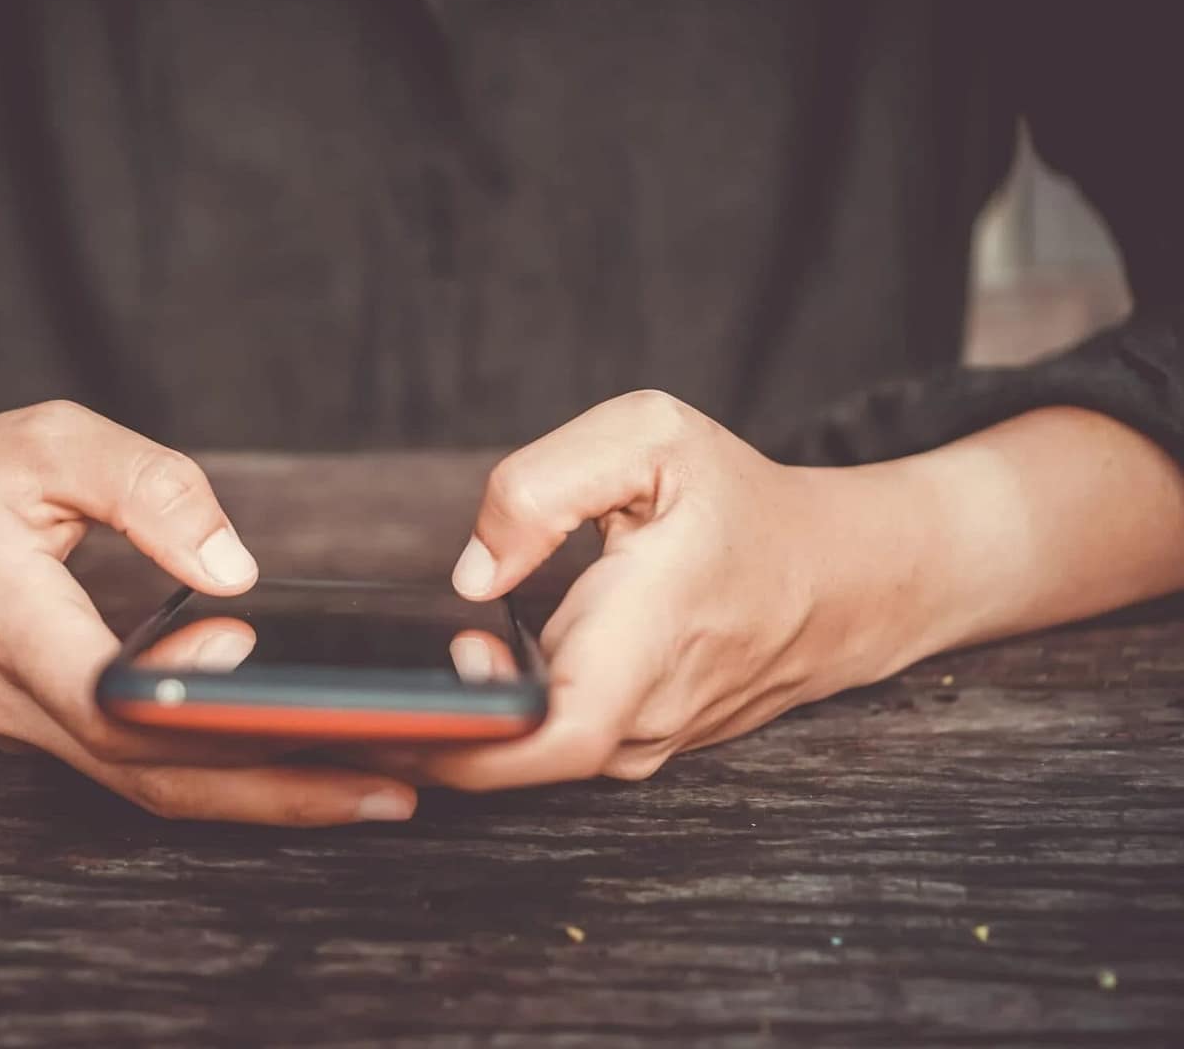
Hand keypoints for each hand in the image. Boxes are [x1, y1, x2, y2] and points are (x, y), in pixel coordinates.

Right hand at [0, 402, 415, 825]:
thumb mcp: (44, 441)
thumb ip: (145, 486)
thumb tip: (236, 566)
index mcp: (1, 614)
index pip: (103, 691)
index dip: (194, 703)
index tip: (287, 694)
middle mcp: (11, 696)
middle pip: (150, 772)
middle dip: (279, 782)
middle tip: (401, 775)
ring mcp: (24, 730)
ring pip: (150, 790)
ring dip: (264, 797)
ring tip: (380, 787)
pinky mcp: (45, 734)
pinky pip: (138, 777)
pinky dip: (222, 782)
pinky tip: (298, 768)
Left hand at [378, 390, 933, 789]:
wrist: (846, 578)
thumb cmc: (745, 503)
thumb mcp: (652, 437)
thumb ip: (543, 486)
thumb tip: (473, 573)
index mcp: (652, 632)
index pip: (554, 733)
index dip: (467, 742)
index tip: (392, 715)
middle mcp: (650, 710)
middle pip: (520, 761)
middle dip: (429, 735)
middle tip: (352, 692)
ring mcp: (649, 741)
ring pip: (535, 760)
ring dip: (461, 732)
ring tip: (394, 684)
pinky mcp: (642, 745)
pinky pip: (558, 749)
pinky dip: (502, 726)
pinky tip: (459, 686)